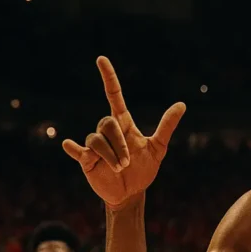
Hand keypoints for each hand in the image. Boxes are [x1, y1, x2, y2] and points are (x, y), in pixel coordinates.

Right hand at [62, 57, 185, 208]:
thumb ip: (166, 127)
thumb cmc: (144, 169)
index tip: (101, 59)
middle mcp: (107, 131)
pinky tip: (68, 144)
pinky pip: (78, 150)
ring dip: (110, 155)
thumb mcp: (158, 148)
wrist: (132, 192)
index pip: (113, 95)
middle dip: (118, 143)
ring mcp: (95, 145)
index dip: (109, 77)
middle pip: (107, 123)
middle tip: (128, 163)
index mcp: (123, 124)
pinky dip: (73, 147)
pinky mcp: (86, 160)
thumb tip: (182, 105)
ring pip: (96, 140)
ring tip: (120, 169)